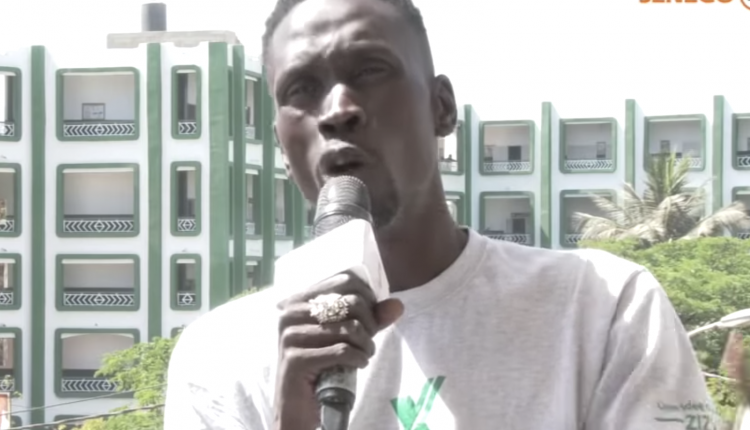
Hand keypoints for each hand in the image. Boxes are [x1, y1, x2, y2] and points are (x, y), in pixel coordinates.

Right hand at [273, 271, 403, 429]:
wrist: (297, 405)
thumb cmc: (321, 365)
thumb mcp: (345, 337)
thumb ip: (370, 318)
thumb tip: (397, 305)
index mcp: (299, 299)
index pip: (345, 280)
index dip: (368, 297)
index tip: (370, 318)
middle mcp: (290, 312)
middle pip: (352, 302)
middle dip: (370, 323)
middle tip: (368, 341)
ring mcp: (290, 335)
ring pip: (350, 328)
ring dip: (366, 345)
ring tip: (364, 354)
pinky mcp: (296, 359)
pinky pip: (343, 351)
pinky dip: (359, 358)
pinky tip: (358, 364)